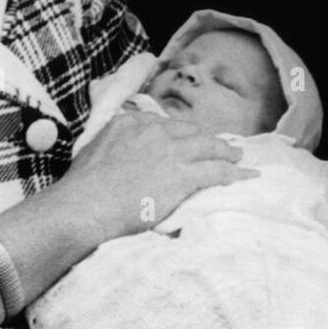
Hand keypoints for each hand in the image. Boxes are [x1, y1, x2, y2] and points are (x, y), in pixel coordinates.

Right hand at [56, 109, 257, 245]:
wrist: (85, 206)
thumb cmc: (81, 187)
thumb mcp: (94, 150)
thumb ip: (113, 143)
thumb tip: (122, 152)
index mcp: (132, 123)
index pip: (166, 125)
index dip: (182, 135)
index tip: (189, 142)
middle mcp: (154, 132)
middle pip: (191, 132)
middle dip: (207, 140)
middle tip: (220, 147)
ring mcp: (171, 152)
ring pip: (209, 147)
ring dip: (227, 153)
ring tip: (238, 158)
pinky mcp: (182, 176)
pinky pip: (216, 172)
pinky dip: (234, 174)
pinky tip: (245, 176)